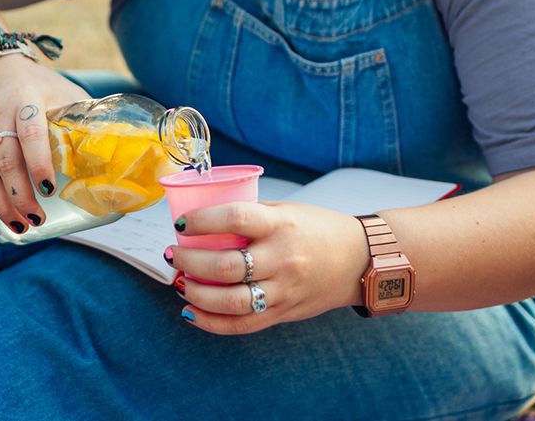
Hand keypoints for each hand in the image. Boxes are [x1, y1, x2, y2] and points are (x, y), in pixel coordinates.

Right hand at [0, 54, 89, 236]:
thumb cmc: (35, 84)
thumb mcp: (61, 90)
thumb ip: (81, 116)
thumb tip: (111, 147)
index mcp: (26, 100)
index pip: (30, 132)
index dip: (38, 162)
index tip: (49, 188)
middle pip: (6, 160)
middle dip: (21, 194)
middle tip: (38, 218)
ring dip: (0, 203)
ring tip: (20, 226)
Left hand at [167, 202, 368, 333]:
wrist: (360, 259)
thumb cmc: (317, 229)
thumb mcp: (286, 211)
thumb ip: (250, 217)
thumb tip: (203, 223)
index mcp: (281, 225)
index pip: (235, 218)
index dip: (202, 220)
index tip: (181, 223)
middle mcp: (282, 258)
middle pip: (226, 265)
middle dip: (190, 261)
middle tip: (174, 254)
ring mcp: (284, 289)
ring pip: (231, 301)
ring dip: (197, 294)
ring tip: (181, 283)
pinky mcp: (283, 312)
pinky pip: (242, 324)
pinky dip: (211, 322)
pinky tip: (191, 312)